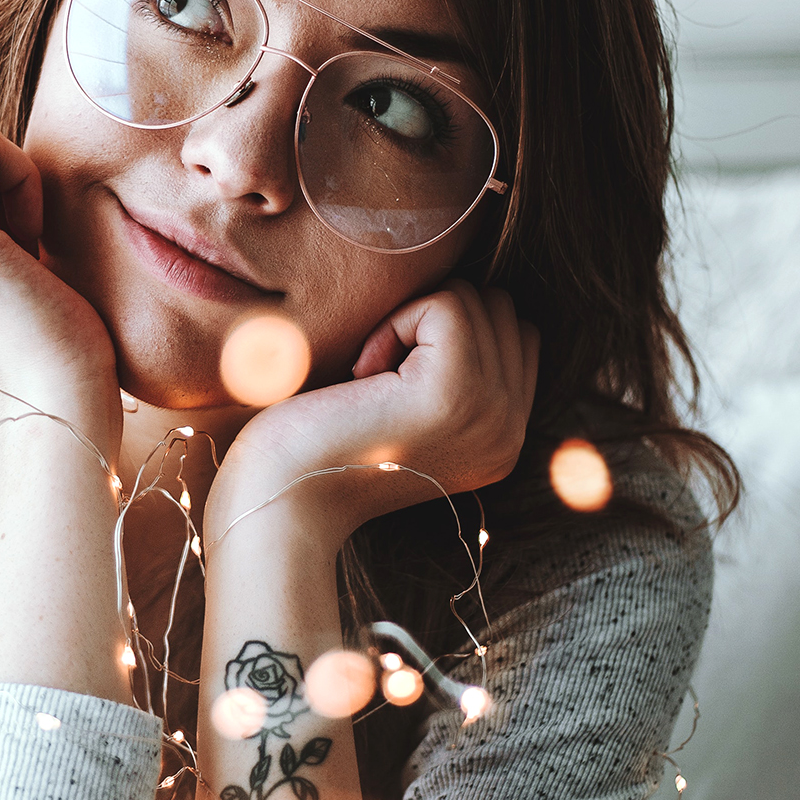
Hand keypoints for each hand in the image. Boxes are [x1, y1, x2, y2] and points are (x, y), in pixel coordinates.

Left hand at [206, 282, 538, 547]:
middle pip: (498, 309)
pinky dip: (396, 322)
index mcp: (504, 436)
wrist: (283, 500)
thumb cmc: (320, 443)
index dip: (448, 331)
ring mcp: (492, 412)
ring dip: (410, 321)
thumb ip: (454, 369)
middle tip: (377, 378)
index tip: (391, 377)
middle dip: (432, 320)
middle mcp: (511, 429)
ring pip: (474, 300)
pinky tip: (363, 375)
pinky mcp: (457, 392)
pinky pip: (447, 304)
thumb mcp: (407, 409)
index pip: (516, 333)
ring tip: (371, 380)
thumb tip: (465, 300)